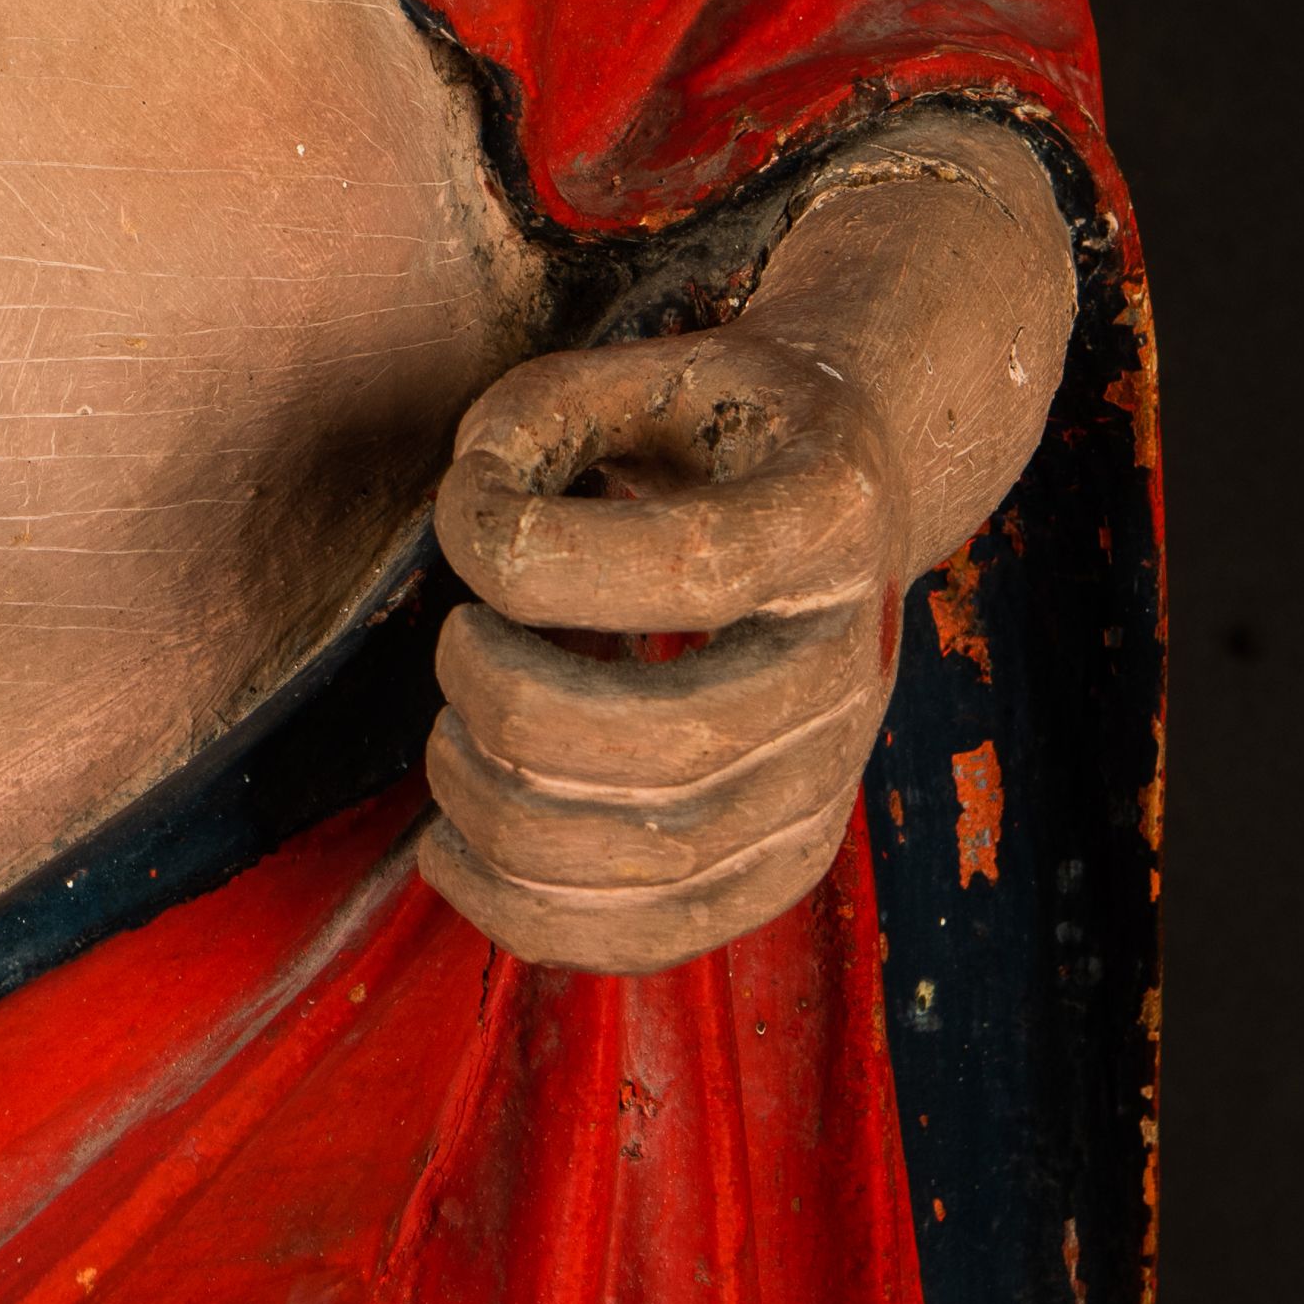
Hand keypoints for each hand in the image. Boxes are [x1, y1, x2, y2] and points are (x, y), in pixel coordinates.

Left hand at [421, 329, 907, 971]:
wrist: (847, 494)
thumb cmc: (713, 431)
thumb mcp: (636, 371)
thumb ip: (532, 415)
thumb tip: (470, 512)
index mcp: (830, 517)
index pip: (686, 567)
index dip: (532, 554)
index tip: (464, 518)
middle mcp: (853, 659)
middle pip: (667, 738)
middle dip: (502, 697)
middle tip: (454, 642)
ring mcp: (832, 772)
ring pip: (655, 853)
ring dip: (500, 807)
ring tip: (451, 737)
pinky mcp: (791, 855)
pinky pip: (660, 933)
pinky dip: (531, 915)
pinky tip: (454, 853)